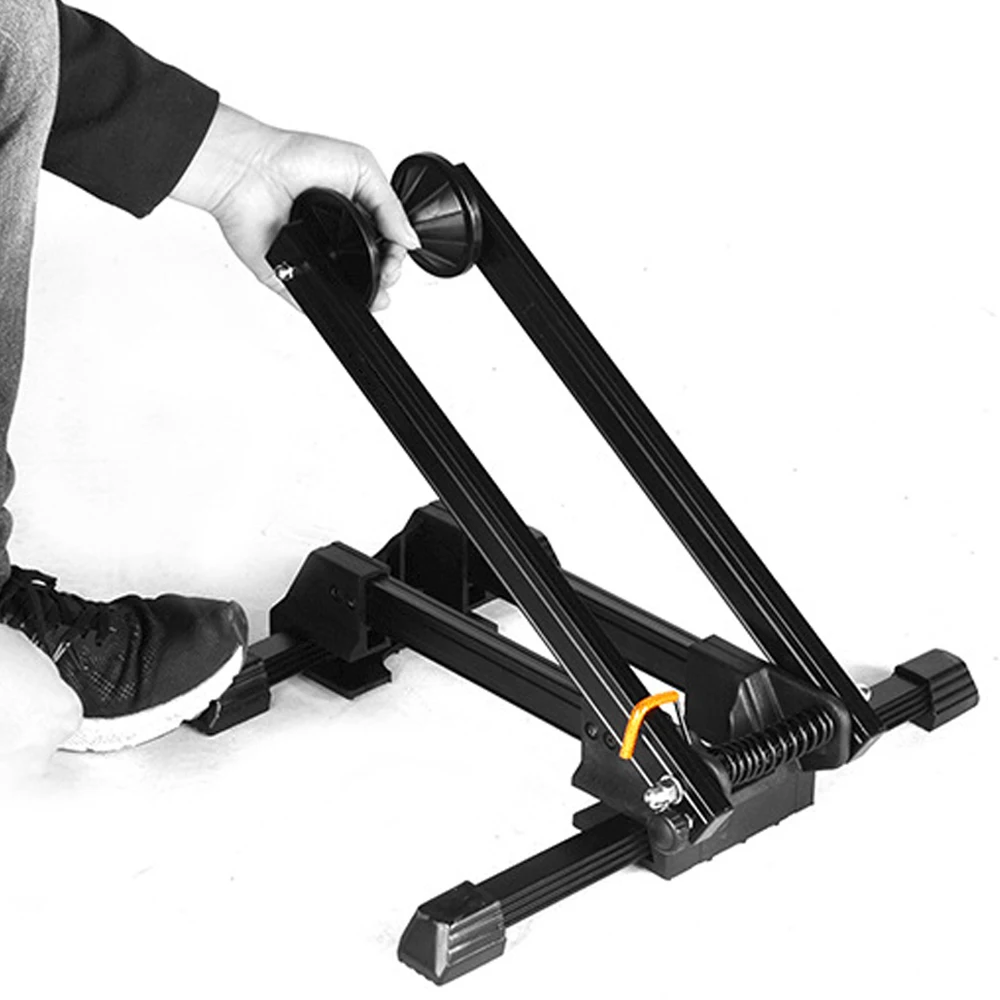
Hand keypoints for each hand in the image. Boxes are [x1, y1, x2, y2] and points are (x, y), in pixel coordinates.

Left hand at [170, 105, 419, 309]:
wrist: (250, 171)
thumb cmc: (294, 158)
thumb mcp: (361, 167)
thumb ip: (390, 204)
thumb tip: (410, 239)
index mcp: (353, 213)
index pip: (385, 244)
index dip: (396, 255)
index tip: (397, 257)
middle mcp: (333, 238)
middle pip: (370, 271)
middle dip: (386, 278)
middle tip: (387, 273)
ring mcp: (313, 259)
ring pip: (346, 291)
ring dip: (366, 297)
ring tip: (376, 292)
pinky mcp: (289, 276)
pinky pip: (312, 301)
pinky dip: (328, 306)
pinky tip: (347, 302)